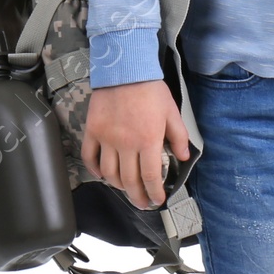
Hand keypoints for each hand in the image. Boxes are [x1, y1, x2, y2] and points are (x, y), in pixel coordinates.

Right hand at [82, 79, 192, 211]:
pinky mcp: (93, 131)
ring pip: (109, 173)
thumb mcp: (172, 111)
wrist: (126, 69)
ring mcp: (107, 139)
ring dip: (118, 186)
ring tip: (127, 189)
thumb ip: (179, 137)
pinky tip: (103, 175)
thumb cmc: (150, 89)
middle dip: (137, 197)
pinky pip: (90, 157)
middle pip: (129, 181)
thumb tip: (183, 157)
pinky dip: (95, 170)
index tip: (157, 199)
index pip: (150, 176)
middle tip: (143, 204)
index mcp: (148, 140)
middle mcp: (126, 144)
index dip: (154, 192)